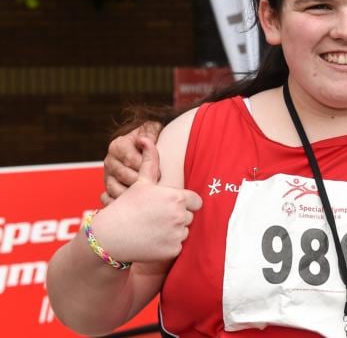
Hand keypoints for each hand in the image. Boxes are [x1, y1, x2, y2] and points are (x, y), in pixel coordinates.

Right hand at [92, 138, 201, 262]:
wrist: (109, 237)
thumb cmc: (126, 207)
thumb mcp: (140, 183)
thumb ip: (151, 162)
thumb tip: (146, 138)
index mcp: (177, 197)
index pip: (195, 201)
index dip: (183, 203)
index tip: (167, 205)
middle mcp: (180, 215)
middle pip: (189, 217)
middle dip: (177, 217)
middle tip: (155, 218)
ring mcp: (177, 234)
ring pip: (184, 232)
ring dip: (172, 232)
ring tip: (152, 229)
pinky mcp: (173, 250)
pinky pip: (177, 247)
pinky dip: (167, 246)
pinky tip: (151, 241)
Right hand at [101, 122, 160, 204]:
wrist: (143, 148)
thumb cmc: (152, 140)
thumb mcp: (152, 132)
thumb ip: (150, 135)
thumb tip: (144, 140)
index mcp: (118, 146)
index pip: (131, 160)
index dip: (147, 168)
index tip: (160, 174)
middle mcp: (110, 161)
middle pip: (125, 176)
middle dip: (143, 182)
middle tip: (157, 188)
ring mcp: (107, 176)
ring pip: (115, 189)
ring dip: (133, 195)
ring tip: (148, 199)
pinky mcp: (107, 190)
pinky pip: (107, 200)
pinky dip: (119, 204)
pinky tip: (133, 208)